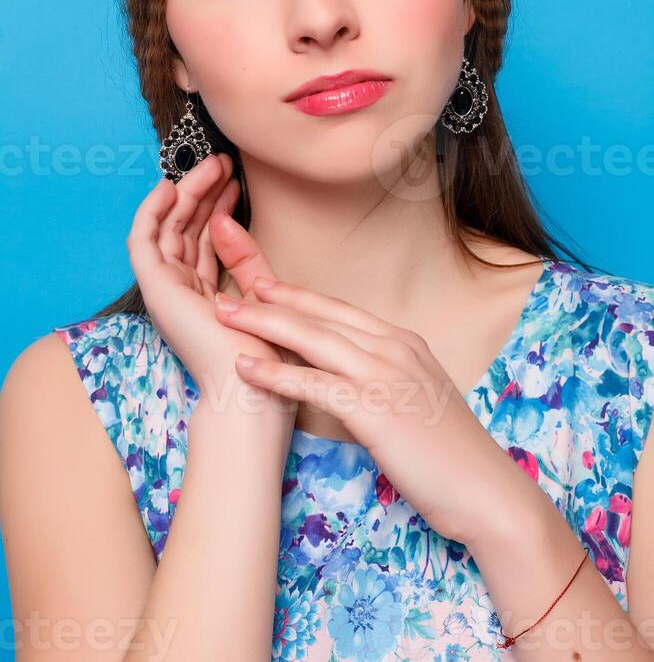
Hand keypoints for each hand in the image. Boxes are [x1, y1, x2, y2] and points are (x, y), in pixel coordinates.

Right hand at [126, 155, 295, 405]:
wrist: (251, 390)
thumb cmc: (263, 353)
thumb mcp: (261, 294)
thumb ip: (245, 259)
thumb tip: (224, 220)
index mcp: (205, 296)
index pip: (206, 241)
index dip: (218, 207)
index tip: (237, 182)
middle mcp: (182, 290)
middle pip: (187, 229)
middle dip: (204, 193)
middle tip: (223, 163)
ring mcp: (166, 290)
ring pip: (168, 228)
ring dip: (186, 193)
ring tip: (209, 166)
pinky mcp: (155, 289)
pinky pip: (143, 241)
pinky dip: (152, 212)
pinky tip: (171, 188)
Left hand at [215, 276, 508, 545]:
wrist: (487, 491)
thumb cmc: (451, 454)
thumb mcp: (419, 397)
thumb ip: (386, 377)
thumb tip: (350, 378)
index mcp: (405, 342)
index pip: (340, 309)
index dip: (299, 295)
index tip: (264, 285)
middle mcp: (394, 348)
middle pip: (320, 314)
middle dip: (271, 298)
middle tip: (230, 288)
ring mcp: (385, 374)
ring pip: (312, 338)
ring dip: (263, 324)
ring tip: (224, 315)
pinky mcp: (375, 408)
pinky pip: (314, 383)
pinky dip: (276, 372)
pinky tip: (245, 367)